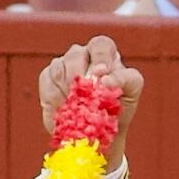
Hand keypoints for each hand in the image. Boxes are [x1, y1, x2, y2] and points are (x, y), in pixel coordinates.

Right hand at [39, 35, 145, 170]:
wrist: (99, 133)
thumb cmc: (118, 109)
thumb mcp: (131, 93)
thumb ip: (126, 80)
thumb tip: (105, 80)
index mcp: (105, 55)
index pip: (100, 45)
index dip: (100, 57)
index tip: (101, 73)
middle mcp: (82, 56)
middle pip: (76, 55)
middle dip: (79, 75)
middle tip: (84, 94)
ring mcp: (62, 65)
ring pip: (59, 69)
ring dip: (68, 91)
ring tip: (78, 109)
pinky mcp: (48, 78)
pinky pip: (47, 83)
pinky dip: (55, 99)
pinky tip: (64, 110)